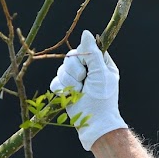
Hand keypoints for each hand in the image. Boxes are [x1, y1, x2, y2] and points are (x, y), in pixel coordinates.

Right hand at [49, 29, 126, 150]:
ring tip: (78, 92)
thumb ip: (92, 53)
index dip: (83, 56)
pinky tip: (69, 96)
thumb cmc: (102, 100)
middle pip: (71, 57)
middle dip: (75, 70)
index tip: (87, 66)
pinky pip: (55, 82)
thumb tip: (85, 32)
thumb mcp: (100, 73)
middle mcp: (88, 71)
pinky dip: (61, 89)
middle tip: (83, 81)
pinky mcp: (66, 91)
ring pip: (62, 70)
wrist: (94, 124)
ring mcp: (77, 81)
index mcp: (101, 65)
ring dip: (69, 82)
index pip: (86, 48)